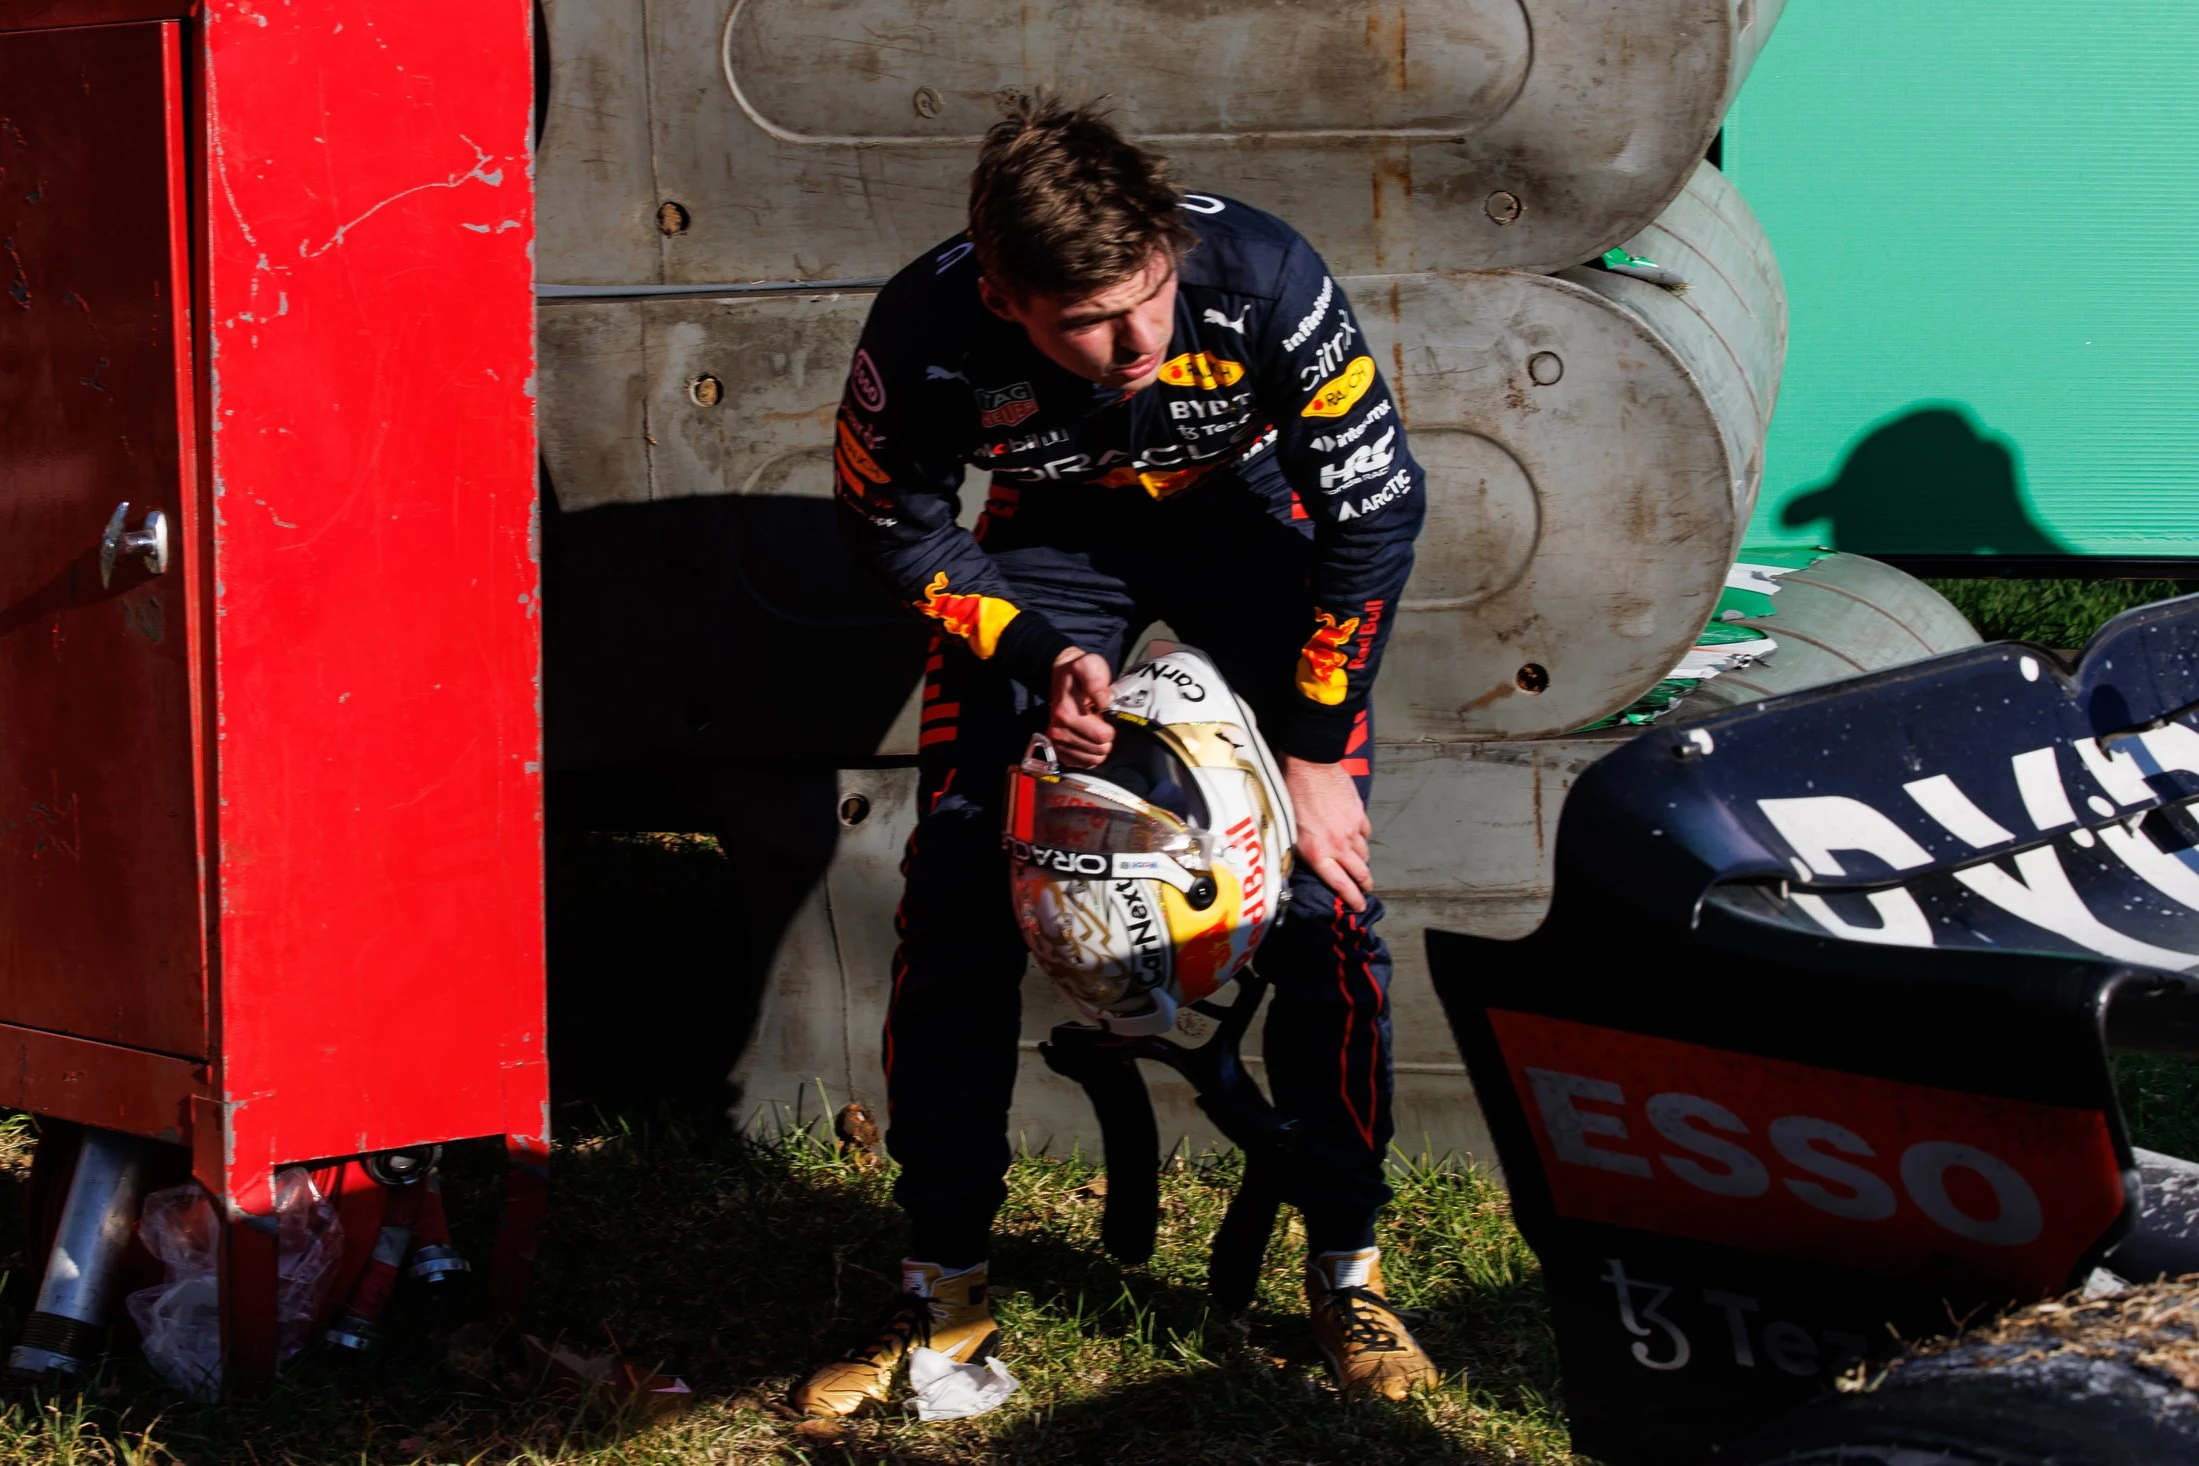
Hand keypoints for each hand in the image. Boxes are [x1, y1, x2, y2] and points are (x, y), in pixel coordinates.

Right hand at [1048, 648, 1115, 767]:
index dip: (1110, 727)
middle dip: (1105, 738)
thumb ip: (1096, 682)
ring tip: (1093, 728)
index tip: (1104, 716)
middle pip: (1099, 751)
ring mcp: (1056, 743)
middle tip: (1099, 721)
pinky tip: (1088, 738)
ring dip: (1098, 747)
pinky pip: (1083, 764)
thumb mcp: (1088, 666)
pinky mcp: (1058, 751)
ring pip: (1092, 760)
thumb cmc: (1078, 672)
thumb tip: (1103, 702)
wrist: (1062, 674)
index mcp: (1065, 715)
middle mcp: (1058, 732)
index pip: (1102, 737)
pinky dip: (1089, 754)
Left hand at [1284, 755, 1372, 912]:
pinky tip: (1354, 833)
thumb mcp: (1287, 830)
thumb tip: (1308, 862)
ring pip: (1363, 853)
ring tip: (1358, 862)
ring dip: (1361, 860)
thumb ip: (1301, 849)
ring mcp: (1351, 829)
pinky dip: (1360, 836)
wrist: (1309, 766)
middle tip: (1365, 888)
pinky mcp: (1359, 814)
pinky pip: (1364, 832)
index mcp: (1318, 853)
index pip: (1341, 884)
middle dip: (1364, 884)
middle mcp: (1338, 845)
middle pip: (1359, 872)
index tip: (1360, 906)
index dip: (1353, 899)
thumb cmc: (1289, 796)